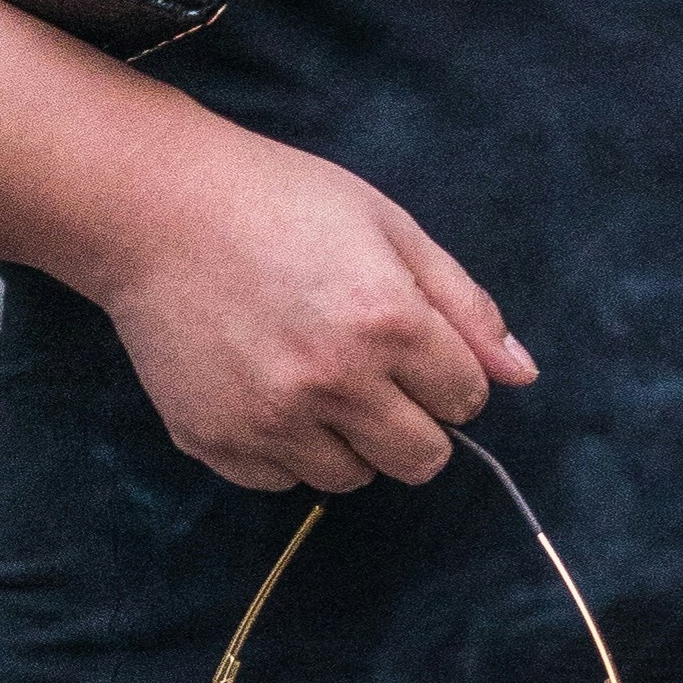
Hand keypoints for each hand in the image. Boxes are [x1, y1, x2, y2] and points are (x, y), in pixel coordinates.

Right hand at [93, 119, 534, 496]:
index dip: (451, 372)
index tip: (417, 343)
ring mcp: (270, 421)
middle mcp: (333, 383)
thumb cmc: (283, 201)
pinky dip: (288, 447)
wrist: (158, 209)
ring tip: (316, 372)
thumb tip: (523, 375)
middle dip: (417, 420)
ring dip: (352, 438)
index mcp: (387, 323)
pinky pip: (284, 480)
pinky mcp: (218, 444)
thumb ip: (464, 305)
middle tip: (375, 369)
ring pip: (354, 477)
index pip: (467, 401)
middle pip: (422, 459)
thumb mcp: (391, 227)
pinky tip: (267, 385)